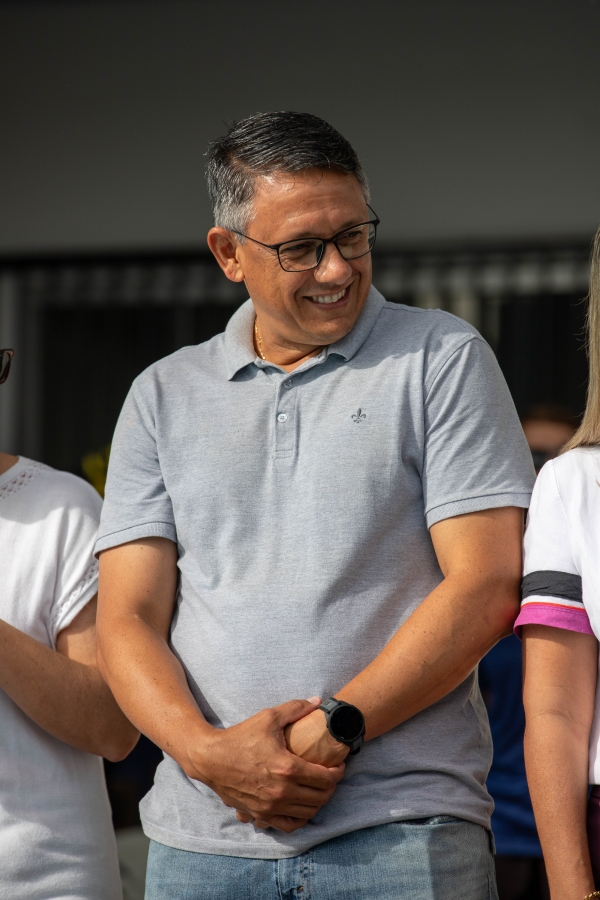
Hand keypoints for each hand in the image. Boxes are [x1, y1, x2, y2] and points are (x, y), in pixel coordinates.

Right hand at [184, 698, 344, 833]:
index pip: (325, 778)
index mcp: (287, 767)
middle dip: (331, 787)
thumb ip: (296, 708)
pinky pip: (289, 825)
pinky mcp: (260, 814)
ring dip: (319, 802)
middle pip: (320, 797)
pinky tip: (301, 805)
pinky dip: (300, 818)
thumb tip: (318, 701)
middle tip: (331, 776)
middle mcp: (281, 791)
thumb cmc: (240, 736)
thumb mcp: (269, 717)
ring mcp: (270, 806)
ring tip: (319, 789)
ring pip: (308, 812)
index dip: (338, 772)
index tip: (339, 765)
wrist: (211, 758)